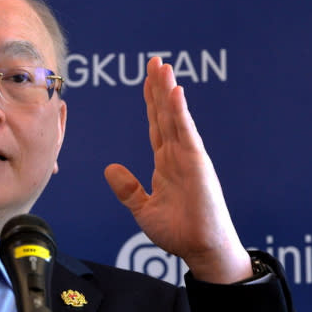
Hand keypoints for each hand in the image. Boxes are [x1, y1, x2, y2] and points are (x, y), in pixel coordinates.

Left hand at [104, 56, 251, 283]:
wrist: (201, 251)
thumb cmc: (180, 233)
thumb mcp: (143, 209)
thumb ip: (128, 189)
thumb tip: (110, 168)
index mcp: (166, 163)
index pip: (157, 125)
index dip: (151, 101)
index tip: (147, 79)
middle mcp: (178, 155)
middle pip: (166, 114)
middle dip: (159, 87)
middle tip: (154, 61)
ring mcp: (189, 157)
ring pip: (176, 117)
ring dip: (168, 91)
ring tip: (163, 66)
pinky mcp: (198, 164)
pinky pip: (186, 133)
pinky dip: (181, 112)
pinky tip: (175, 92)